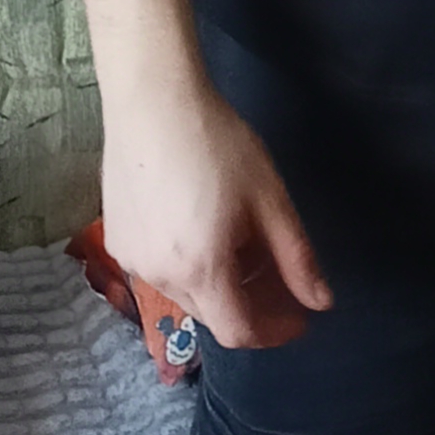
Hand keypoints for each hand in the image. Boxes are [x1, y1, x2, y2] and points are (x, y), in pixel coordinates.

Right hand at [100, 70, 331, 351]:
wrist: (152, 101)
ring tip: (237, 243)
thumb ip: (297, 259)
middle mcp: (158, 276)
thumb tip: (321, 302)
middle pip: (211, 315)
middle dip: (249, 306)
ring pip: (183, 293)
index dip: (272, 333)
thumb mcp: (270, 201)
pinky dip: (185, 265)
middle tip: (275, 273)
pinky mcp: (114, 239)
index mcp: (201, 270)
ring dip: (216, 285)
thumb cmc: (218, 144)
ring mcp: (129, 259)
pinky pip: (157, 270)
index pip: (238, 332)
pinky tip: (199, 227)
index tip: (298, 318)